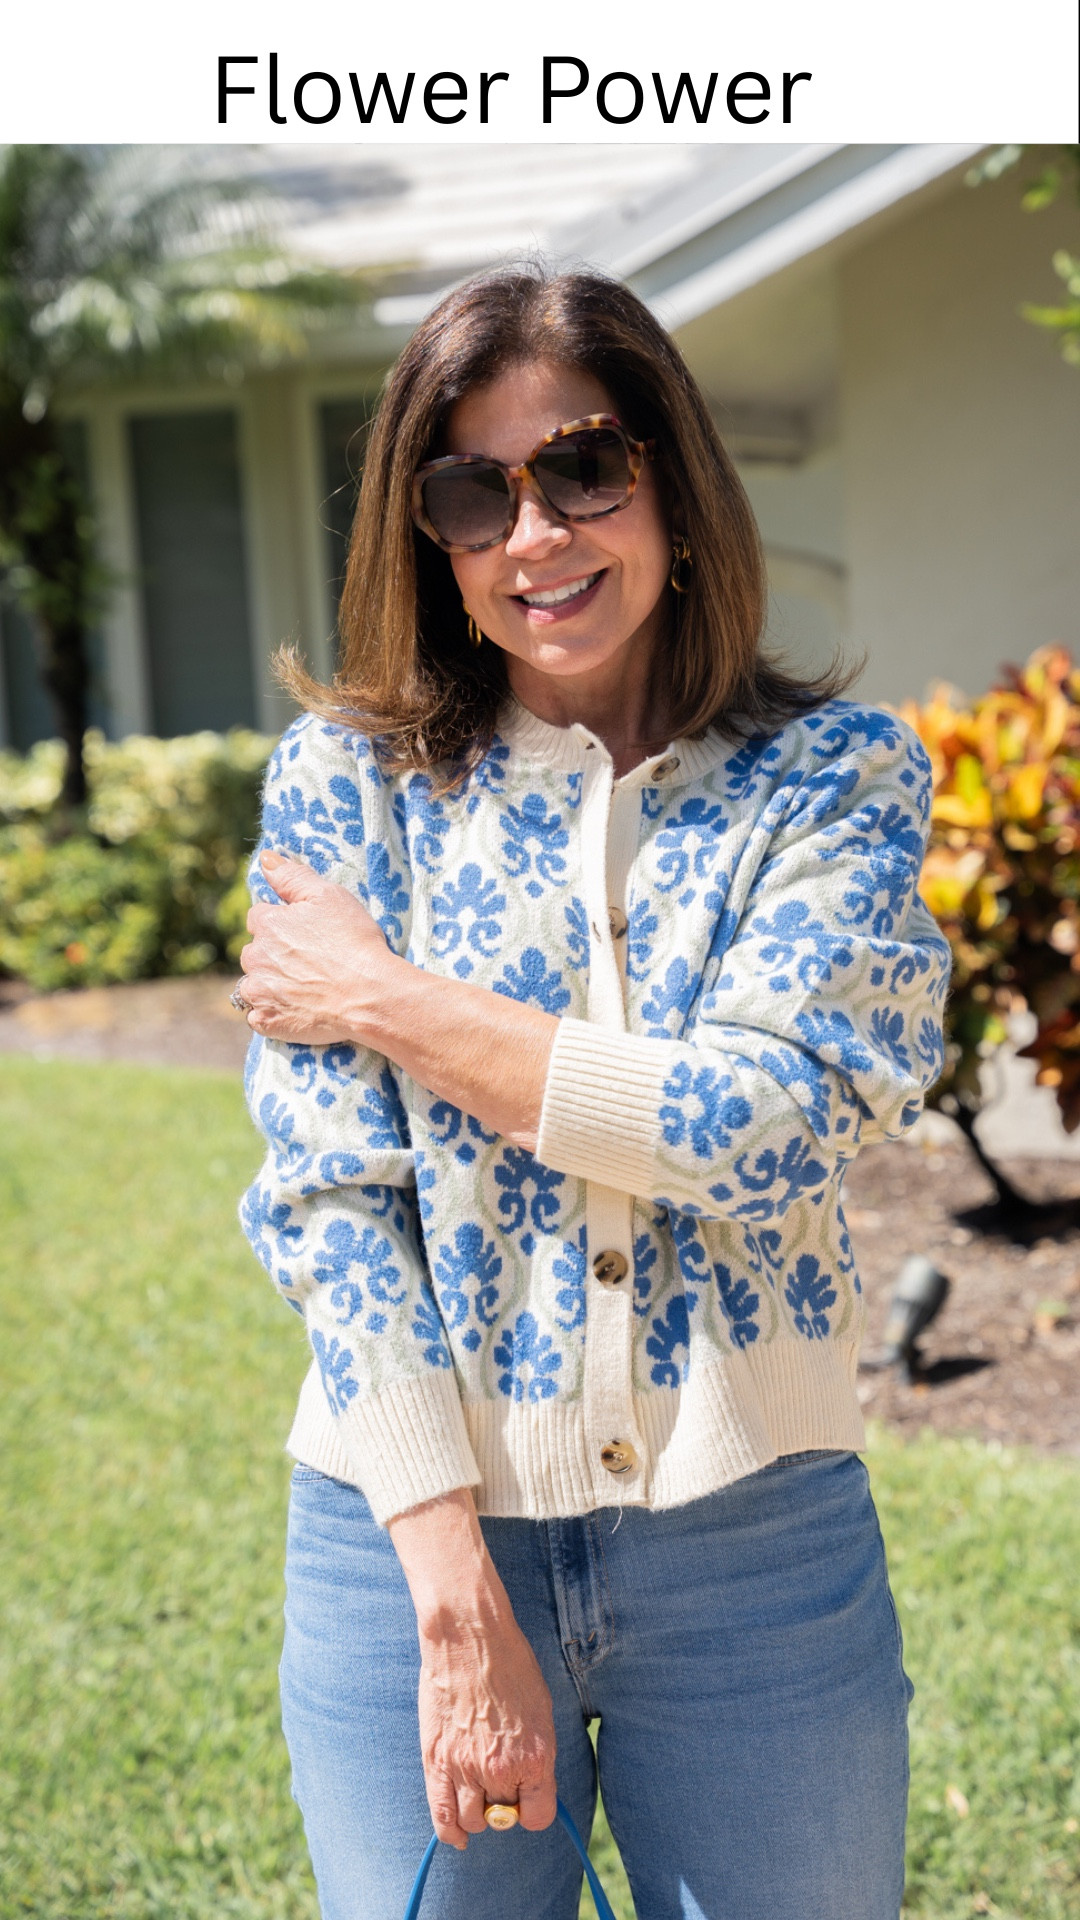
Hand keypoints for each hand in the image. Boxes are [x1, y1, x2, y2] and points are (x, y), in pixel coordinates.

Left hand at [238, 849, 392, 1044]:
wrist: (369, 994)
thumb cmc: (354, 941)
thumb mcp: (329, 896)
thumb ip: (292, 876)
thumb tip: (265, 860)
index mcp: (267, 924)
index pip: (258, 917)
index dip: (281, 923)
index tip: (303, 934)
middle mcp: (255, 957)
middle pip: (254, 952)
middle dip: (272, 955)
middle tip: (307, 962)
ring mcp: (259, 993)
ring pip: (252, 985)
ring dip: (268, 985)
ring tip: (302, 988)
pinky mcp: (268, 1022)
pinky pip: (257, 1017)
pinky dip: (270, 1015)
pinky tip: (294, 1011)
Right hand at [388, 1489, 557, 1849]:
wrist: (470, 1637)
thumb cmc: (511, 1665)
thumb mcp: (541, 1709)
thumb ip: (537, 1753)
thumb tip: (533, 1786)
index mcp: (536, 1757)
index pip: (540, 1816)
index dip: (535, 1809)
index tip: (530, 1798)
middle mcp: (502, 1770)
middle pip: (505, 1818)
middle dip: (506, 1806)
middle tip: (501, 1784)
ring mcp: (466, 1768)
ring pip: (473, 1821)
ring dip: (478, 1814)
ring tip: (478, 1793)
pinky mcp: (437, 1762)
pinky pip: (441, 1817)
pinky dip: (450, 1832)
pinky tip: (457, 1833)